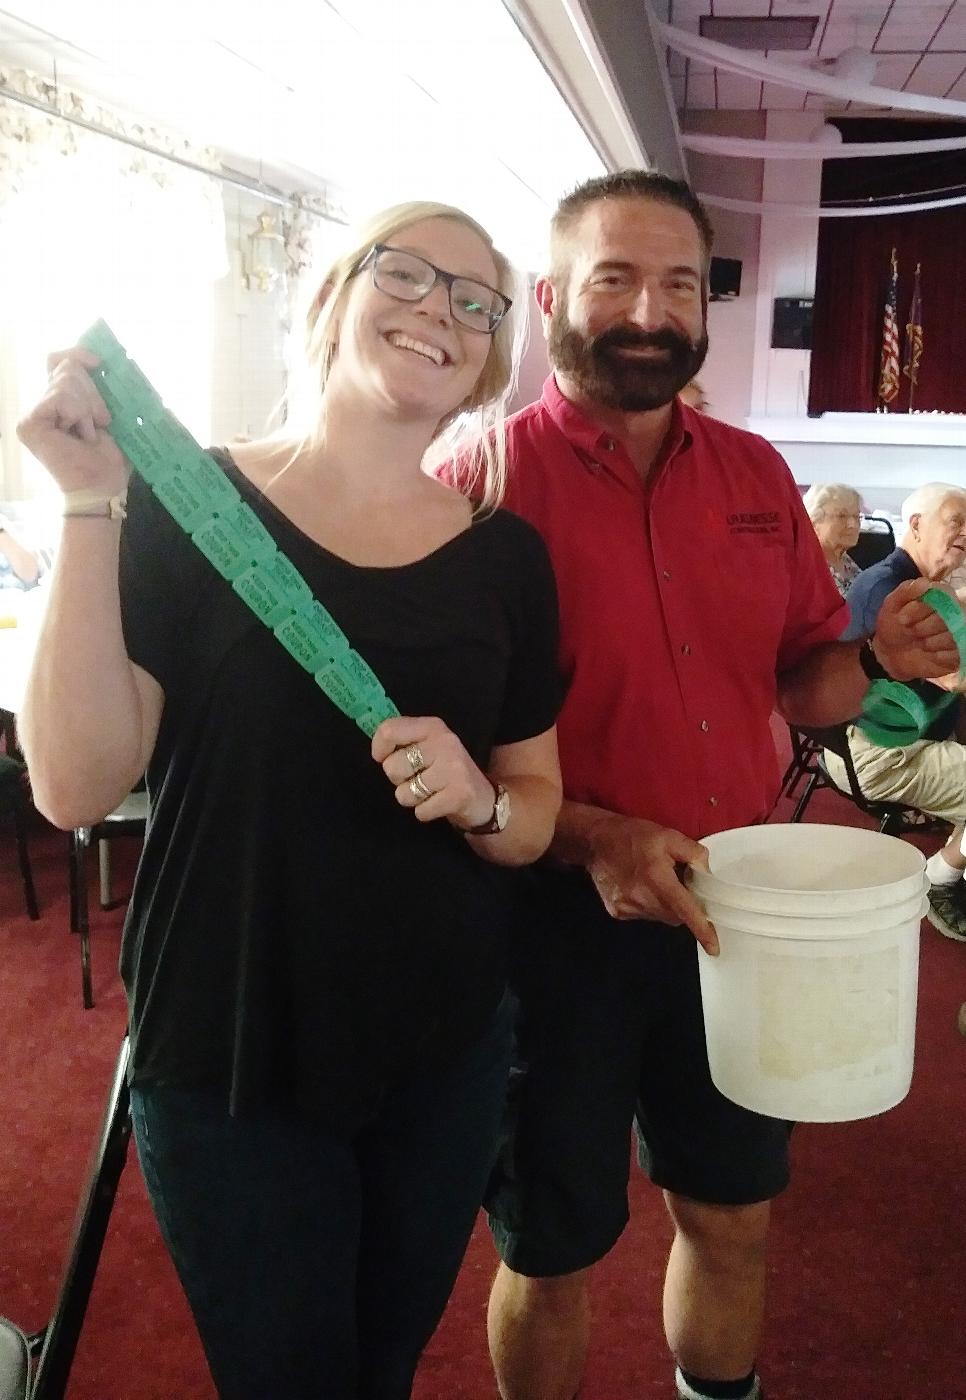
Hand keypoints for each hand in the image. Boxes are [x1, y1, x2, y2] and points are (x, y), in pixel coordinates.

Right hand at [16, 348, 127, 497]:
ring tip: (89, 433)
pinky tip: (80, 434)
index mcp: (62, 400)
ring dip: (88, 407)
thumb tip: (121, 362)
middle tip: (101, 422)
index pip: (60, 361)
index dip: (78, 354)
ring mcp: (33, 413)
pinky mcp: (29, 423)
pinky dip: (78, 413)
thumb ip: (109, 389)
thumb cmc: (113, 458)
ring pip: (65, 379)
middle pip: (66, 366)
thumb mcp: (116, 415)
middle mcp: (44, 404)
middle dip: (93, 393)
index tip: (100, 362)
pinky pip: (59, 396)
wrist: (104, 486)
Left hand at [372, 716, 495, 828]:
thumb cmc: (447, 770)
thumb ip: (403, 740)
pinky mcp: (458, 795)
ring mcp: (453, 769)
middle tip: (418, 779)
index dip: (379, 749)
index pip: (389, 730)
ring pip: (403, 792)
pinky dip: (425, 812)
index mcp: (433, 726)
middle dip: (398, 779)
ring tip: (430, 792)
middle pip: (391, 766)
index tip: (384, 758)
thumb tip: (375, 749)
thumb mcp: (429, 745)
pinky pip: (420, 811)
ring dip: (412, 799)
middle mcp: (444, 743)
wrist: (485, 797)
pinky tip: (439, 804)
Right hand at [586, 814, 718, 953]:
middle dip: (682, 905)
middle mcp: (642, 898)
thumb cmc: (633, 836)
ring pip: (659, 916)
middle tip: (677, 884)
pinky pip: (643, 915)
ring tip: (653, 881)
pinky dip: (648, 905)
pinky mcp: (617, 912)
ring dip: (664, 904)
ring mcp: (628, 908)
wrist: (595, 841)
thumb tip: (706, 873)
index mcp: (658, 879)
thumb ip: (693, 853)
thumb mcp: (668, 836)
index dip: (702, 930)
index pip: (685, 910)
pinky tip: (639, 886)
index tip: (714, 948)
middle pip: (675, 916)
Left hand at [873, 579, 962, 680]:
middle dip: (921, 628)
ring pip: (951, 637)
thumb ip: (906, 591)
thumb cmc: (893, 625)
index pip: (941, 597)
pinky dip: (939, 656)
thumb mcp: (892, 605)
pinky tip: (929, 654)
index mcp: (940, 596)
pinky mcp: (958, 652)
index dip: (918, 609)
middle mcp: (954, 613)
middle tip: (911, 632)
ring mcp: (958, 633)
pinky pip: (955, 654)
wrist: (890, 653)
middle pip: (945, 618)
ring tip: (921, 644)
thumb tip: (926, 584)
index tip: (901, 619)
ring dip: (930, 643)